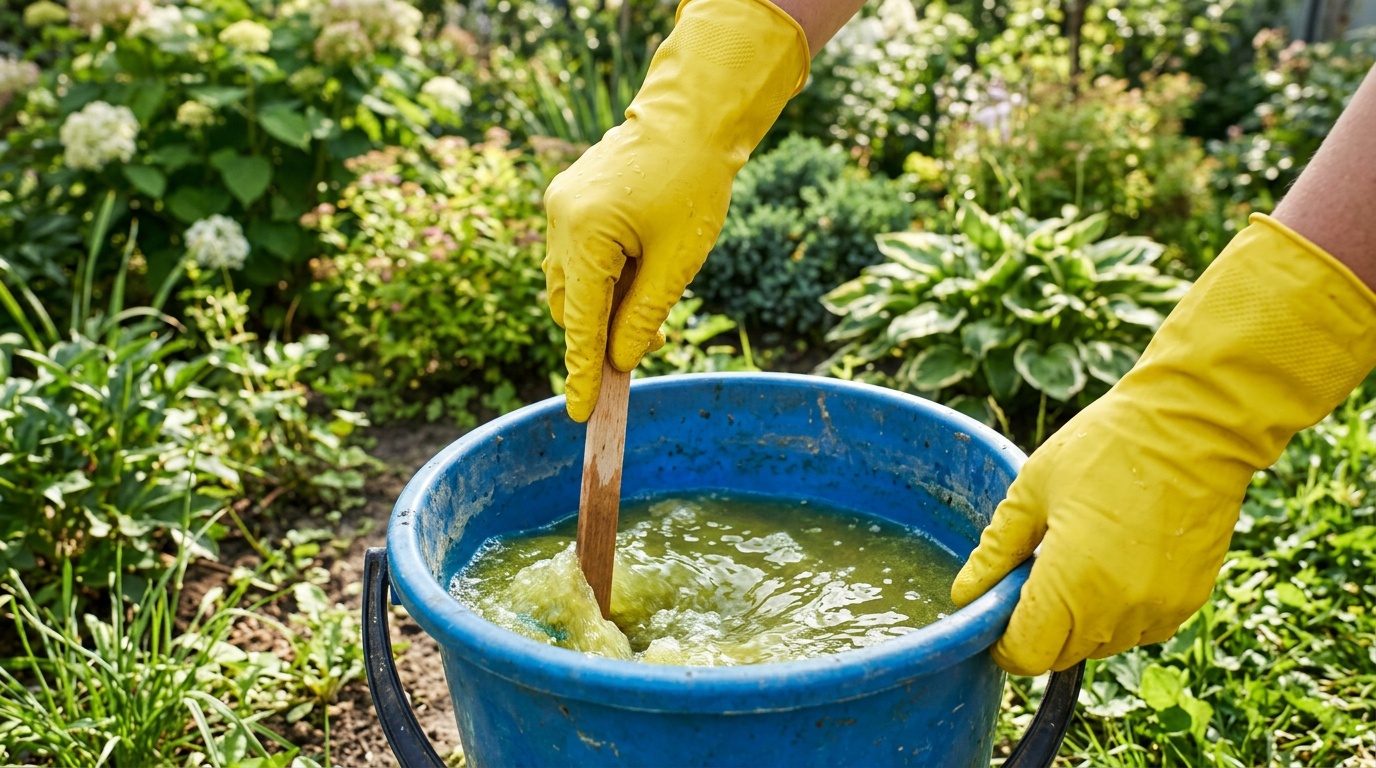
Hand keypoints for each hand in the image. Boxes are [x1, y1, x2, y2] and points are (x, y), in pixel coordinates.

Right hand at [542, 0, 808, 421]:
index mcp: (585, 233)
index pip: (580, 322)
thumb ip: (644, 315)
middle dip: (602, 333)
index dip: (582, 372)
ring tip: (651, 304)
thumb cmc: (694, 182)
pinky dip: (603, 275)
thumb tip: (618, 360)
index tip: (580, 413)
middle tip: (649, 342)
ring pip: (572, 281)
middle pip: (570, 305)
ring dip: (605, 303)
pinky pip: (577, 255)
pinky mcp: (568, 199)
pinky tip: (638, 270)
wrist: (692, 116)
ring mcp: (560, 206)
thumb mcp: (678, 261)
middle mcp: (560, 219)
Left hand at [951, 214, 1375, 675]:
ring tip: (1077, 555)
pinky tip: (1114, 560)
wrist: (1194, 426)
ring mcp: (1157, 610)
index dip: (1002, 640)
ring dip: (1077, 619)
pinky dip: (1117, 610)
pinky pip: (1136, 628)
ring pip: (1097, 643)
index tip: (996, 608)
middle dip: (1036, 625)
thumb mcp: (1031, 491)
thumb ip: (995, 552)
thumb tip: (964, 596)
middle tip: (1033, 568)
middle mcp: (1117, 610)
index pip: (1025, 655)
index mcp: (1072, 584)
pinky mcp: (1188, 602)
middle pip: (1058, 654)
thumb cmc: (1103, 447)